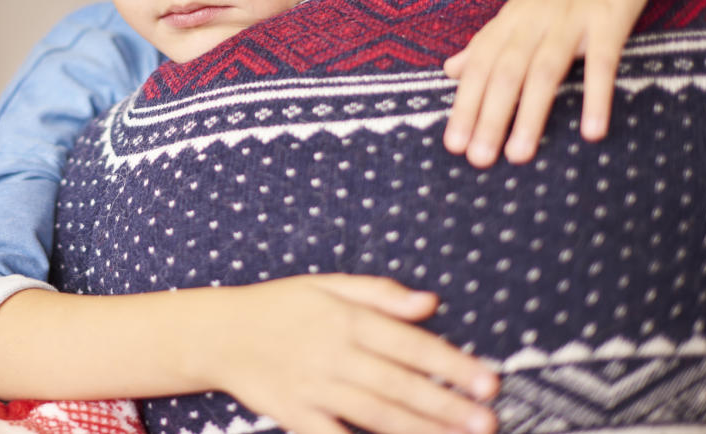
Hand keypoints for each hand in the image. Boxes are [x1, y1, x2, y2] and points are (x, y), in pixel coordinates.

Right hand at [202, 275, 497, 433]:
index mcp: (344, 318)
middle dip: (445, 404)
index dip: (450, 362)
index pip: (408, 342)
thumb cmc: (278, 306)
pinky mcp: (295, 414)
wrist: (218, 333)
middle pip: (397, 383)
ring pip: (374, 413)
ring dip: (420, 430)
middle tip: (487, 420)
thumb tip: (429, 302)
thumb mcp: (326, 285)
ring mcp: (313, 386)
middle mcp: (332, 353)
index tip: (487, 380)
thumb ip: (379, 293)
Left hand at [442, 0, 656, 166]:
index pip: (478, 68)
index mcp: (508, 23)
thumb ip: (486, 43)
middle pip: (504, 73)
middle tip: (478, 160)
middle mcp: (532, 22)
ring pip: (543, 71)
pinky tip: (591, 131)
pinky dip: (595, 96)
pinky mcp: (609, 21)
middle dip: (489, 117)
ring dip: (530, 115)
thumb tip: (448, 71)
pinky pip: (602, 63)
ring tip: (518, 156)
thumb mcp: (517, 10)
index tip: (452, 145)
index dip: (464, 106)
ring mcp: (570, 21)